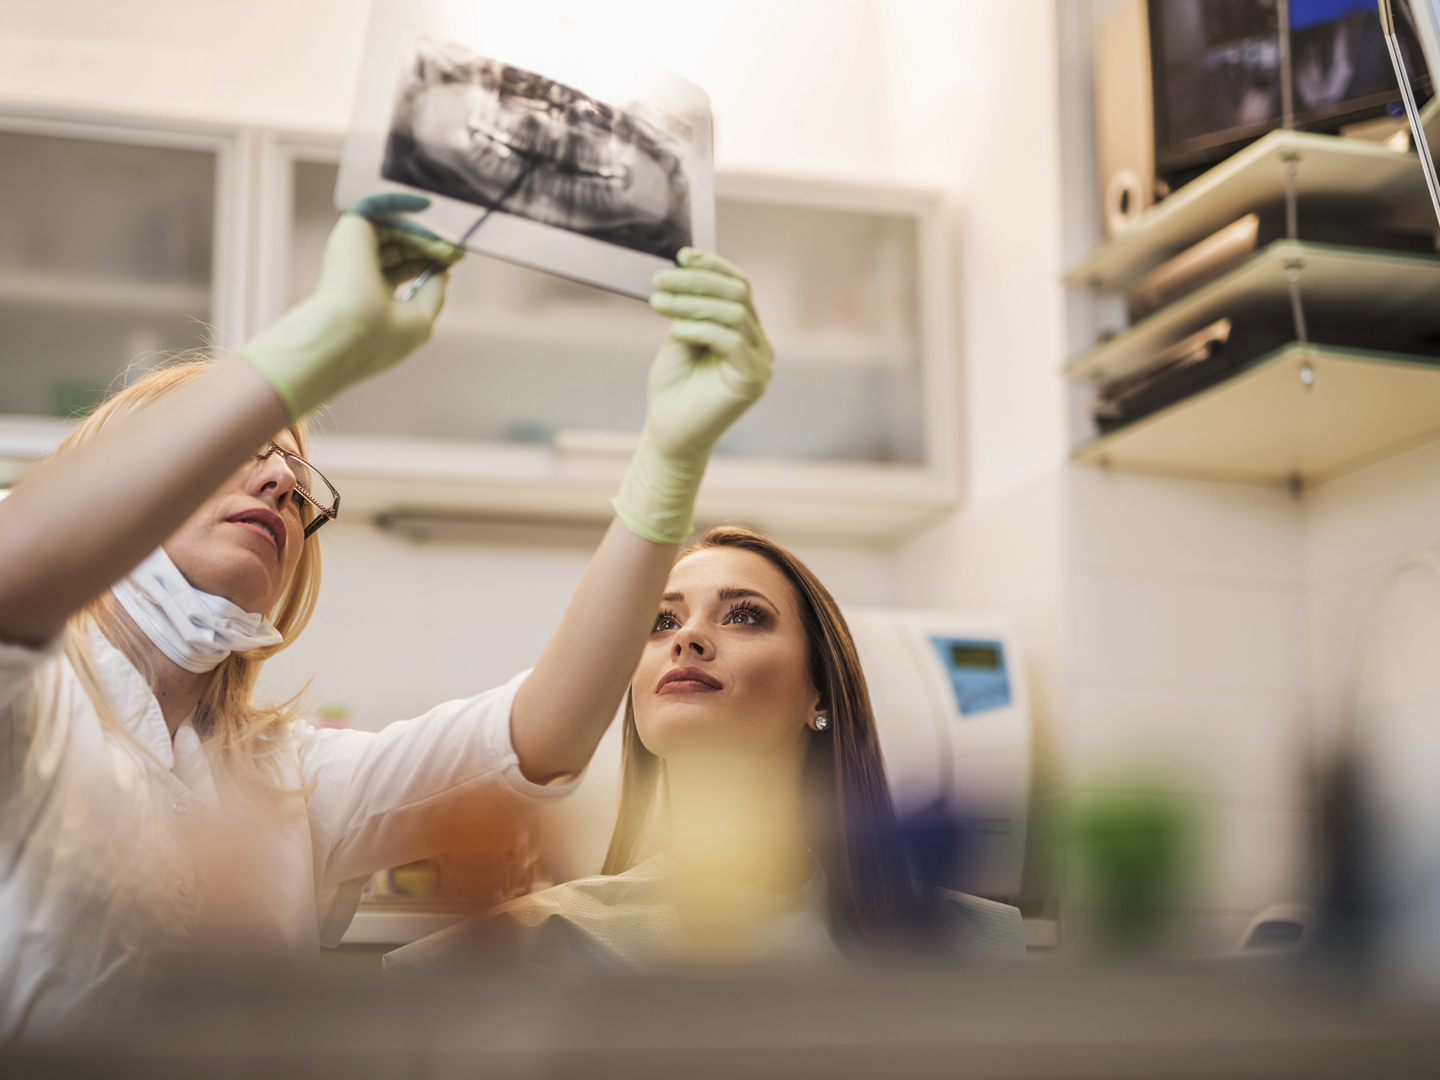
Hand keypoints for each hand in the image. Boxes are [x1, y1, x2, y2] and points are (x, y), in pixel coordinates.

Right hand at [238, 193, 464, 420]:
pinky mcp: (351, 230)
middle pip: (399, 247)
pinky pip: (378, 204)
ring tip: (448, 240)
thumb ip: (432, 292)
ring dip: (423, 232)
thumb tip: (443, 270)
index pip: (402, 269)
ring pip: (394, 230)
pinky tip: (426, 203)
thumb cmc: (380, 334)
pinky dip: (401, 200)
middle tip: (456, 247)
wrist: (344, 333)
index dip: (428, 261)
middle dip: (430, 246)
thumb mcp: (419, 317)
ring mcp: (353, 250)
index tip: (455, 256)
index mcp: (370, 296)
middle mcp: (358, 271)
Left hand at [612, 249, 773, 543]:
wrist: (669, 433)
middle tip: (660, 279)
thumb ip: (692, 309)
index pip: (739, 287)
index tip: (682, 255)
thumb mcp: (679, 337)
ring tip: (658, 302)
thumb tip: (689, 272)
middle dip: (697, 281)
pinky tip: (676, 330)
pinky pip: (732, 341)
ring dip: (693, 302)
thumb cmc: (672, 388)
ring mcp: (760, 363)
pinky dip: (701, 328)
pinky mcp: (753, 380)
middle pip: (738, 296)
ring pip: (735, 314)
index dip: (713, 266)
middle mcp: (759, 345)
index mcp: (744, 332)